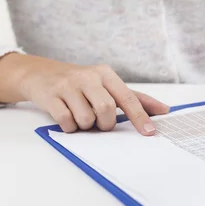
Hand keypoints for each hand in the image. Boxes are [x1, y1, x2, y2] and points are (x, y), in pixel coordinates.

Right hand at [0, 53, 168, 133]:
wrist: (40, 73)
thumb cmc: (81, 83)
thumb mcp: (107, 84)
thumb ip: (135, 98)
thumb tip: (164, 110)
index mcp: (106, 74)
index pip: (128, 98)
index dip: (140, 117)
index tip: (150, 132)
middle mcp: (88, 76)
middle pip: (106, 110)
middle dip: (104, 124)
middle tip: (98, 122)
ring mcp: (68, 85)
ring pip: (86, 118)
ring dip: (85, 126)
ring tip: (80, 116)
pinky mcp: (50, 96)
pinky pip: (66, 121)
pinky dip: (69, 127)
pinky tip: (66, 117)